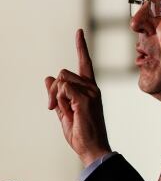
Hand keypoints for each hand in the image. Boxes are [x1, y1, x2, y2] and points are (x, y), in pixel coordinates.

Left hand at [44, 29, 110, 165]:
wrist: (91, 148)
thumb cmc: (81, 132)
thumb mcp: (64, 111)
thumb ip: (57, 95)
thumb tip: (48, 78)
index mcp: (89, 89)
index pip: (85, 63)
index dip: (81, 47)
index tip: (79, 31)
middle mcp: (93, 88)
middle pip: (62, 73)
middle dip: (52, 90)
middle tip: (52, 107)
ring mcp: (91, 92)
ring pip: (61, 79)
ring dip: (55, 96)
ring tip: (63, 111)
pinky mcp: (86, 99)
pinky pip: (63, 88)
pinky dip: (59, 100)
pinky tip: (68, 111)